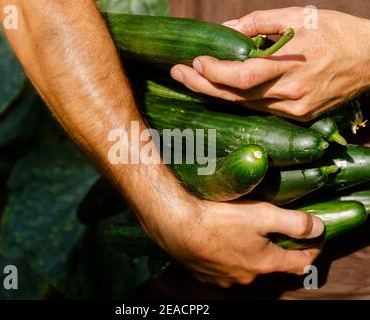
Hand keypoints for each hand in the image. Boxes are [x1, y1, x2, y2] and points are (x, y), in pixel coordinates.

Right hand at [144, 196, 323, 287]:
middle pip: (269, 264)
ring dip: (248, 252)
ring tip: (241, 231)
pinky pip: (223, 267)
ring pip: (244, 266)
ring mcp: (223, 278)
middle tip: (272, 228)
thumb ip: (294, 222)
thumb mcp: (262, 215)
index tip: (315, 238)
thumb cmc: (218, 219)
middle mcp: (246, 277)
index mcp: (264, 263)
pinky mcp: (204, 274)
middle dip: (275, 248)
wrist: (176, 225)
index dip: (311, 249)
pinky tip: (219, 240)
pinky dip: (227, 256)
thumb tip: (319, 227)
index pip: (299, 262)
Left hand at [171, 7, 369, 120]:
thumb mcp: (301, 16)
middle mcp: (290, 93)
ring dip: (214, 92)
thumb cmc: (337, 33)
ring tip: (190, 78)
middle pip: (236, 95)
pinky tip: (219, 89)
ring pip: (244, 105)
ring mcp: (293, 109)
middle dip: (202, 84)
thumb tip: (224, 31)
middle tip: (177, 73)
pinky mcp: (295, 117)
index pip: (243, 76)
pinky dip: (236, 99)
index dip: (215, 72)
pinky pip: (257, 109)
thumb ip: (259, 24)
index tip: (195, 61)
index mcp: (293, 64)